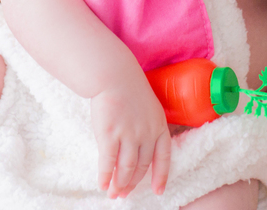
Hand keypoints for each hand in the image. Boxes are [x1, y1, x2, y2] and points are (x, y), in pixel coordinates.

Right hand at [90, 78, 171, 198]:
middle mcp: (146, 134)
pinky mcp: (109, 135)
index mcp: (159, 126)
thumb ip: (147, 127)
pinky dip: (105, 176)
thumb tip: (138, 147)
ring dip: (120, 184)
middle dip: (133, 182)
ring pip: (126, 168)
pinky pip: (108, 162)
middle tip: (125, 193)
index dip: (161, 176)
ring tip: (114, 193)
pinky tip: (102, 184)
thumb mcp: (148, 107)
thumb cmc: (128, 88)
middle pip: (141, 166)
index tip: (158, 190)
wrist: (113, 74)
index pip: (164, 158)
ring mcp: (128, 135)